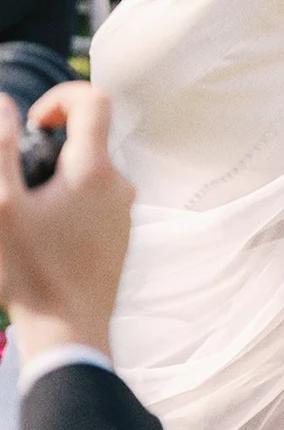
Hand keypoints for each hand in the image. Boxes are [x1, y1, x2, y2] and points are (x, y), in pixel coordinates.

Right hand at [0, 82, 133, 362]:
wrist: (69, 332)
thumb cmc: (31, 273)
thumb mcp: (3, 206)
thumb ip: (1, 149)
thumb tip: (4, 103)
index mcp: (93, 169)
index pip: (94, 99)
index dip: (61, 97)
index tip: (34, 123)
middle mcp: (119, 182)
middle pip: (92, 135)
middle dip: (56, 140)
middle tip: (24, 170)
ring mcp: (125, 208)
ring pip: (93, 168)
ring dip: (63, 172)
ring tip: (32, 207)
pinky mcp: (123, 231)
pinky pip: (99, 195)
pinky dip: (74, 197)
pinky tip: (48, 231)